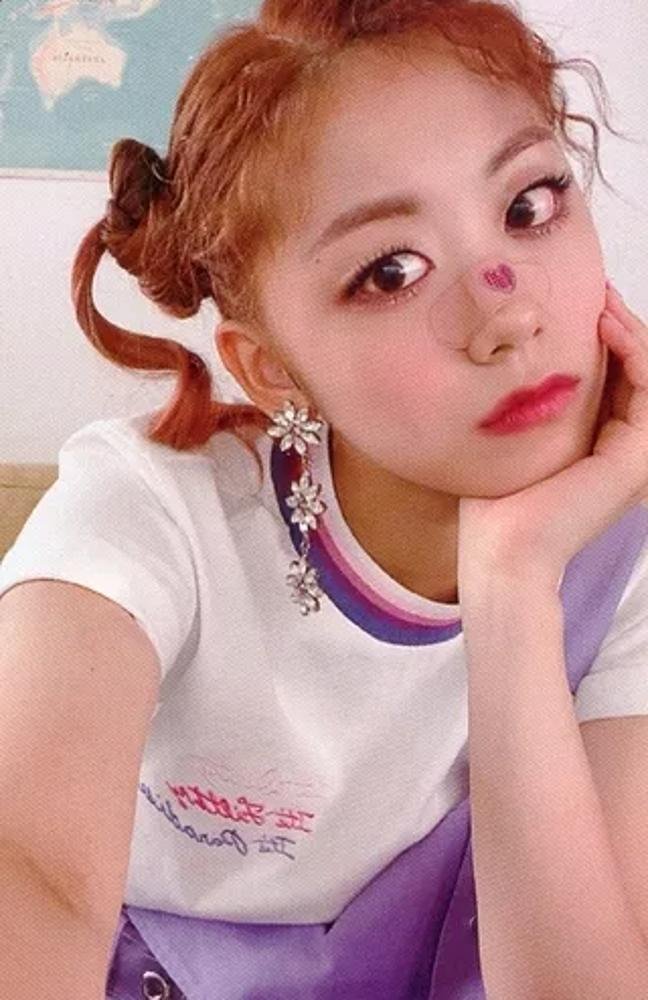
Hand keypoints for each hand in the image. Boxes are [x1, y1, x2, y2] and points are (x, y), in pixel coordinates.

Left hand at [457, 282, 647, 585]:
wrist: (499, 549)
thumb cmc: (493, 501)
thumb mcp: (514, 435)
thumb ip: (530, 401)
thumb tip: (509, 352)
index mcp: (599, 443)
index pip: (614, 376)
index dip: (602, 335)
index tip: (575, 299)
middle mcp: (622, 447)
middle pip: (635, 370)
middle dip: (618, 324)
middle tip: (593, 288)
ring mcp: (635, 454)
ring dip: (630, 329)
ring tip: (600, 299)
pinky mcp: (636, 457)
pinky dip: (634, 350)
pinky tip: (606, 325)